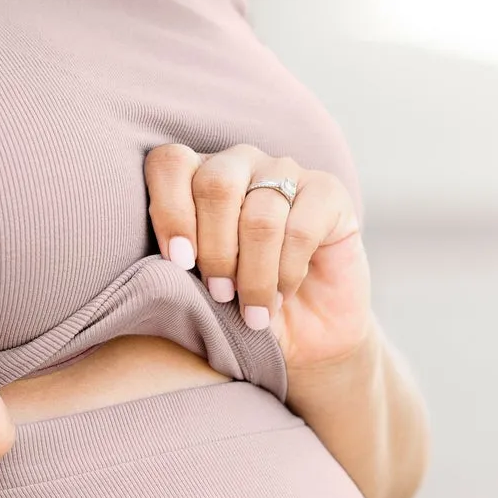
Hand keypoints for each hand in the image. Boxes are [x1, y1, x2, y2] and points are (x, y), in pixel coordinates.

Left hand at [144, 142, 371, 372]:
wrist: (300, 334)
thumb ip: (177, 262)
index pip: (170, 163)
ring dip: (253, 274)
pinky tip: (282, 296)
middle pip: (215, 184)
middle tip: (220, 295)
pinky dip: (286, 273)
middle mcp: (239, 163)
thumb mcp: (194, 288)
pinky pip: (300, 230)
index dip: (170, 211)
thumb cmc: (234, 307)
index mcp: (195, 175)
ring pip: (259, 215)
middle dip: (214, 250)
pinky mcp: (328, 192)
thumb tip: (168, 260)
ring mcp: (286, 171)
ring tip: (253, 311)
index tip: (180, 262)